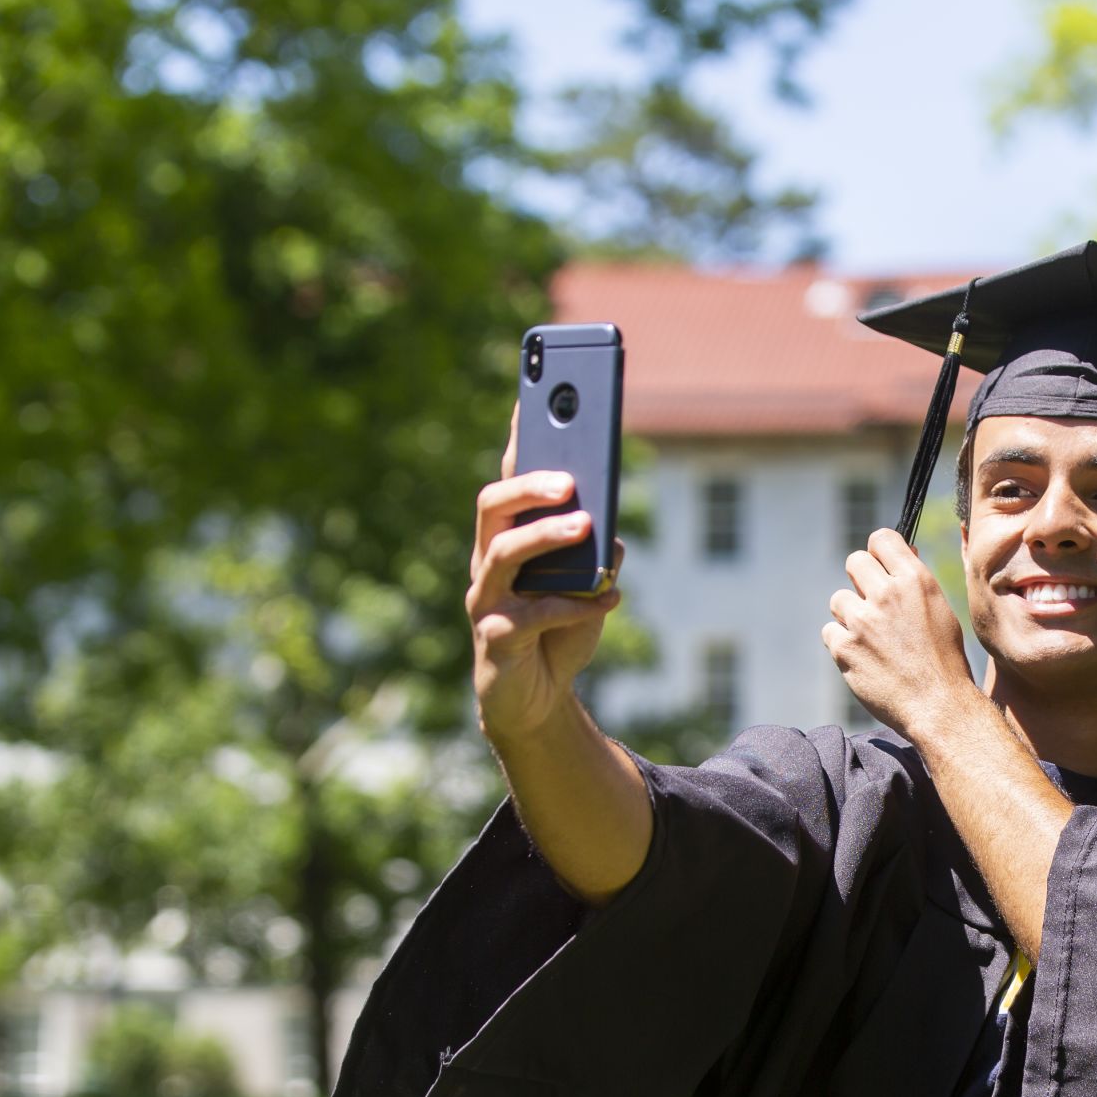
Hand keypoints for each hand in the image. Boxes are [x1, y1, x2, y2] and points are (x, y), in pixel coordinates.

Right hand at [469, 404, 625, 747]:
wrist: (536, 701)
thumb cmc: (558, 633)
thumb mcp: (587, 587)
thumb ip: (596, 555)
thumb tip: (609, 528)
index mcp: (508, 539)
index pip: (510, 479)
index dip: (518, 438)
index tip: (533, 395)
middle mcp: (488, 563)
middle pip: (492, 507)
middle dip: (529, 487)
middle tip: (570, 481)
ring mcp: (486, 601)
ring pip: (503, 554)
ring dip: (547, 537)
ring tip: (587, 527)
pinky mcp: (496, 640)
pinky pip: (533, 615)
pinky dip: (575, 606)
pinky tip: (609, 602)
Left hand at [822, 529, 974, 738]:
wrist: (938, 706)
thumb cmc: (944, 660)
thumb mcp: (941, 611)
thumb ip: (916, 582)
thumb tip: (902, 554)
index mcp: (915, 580)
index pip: (881, 539)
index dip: (879, 553)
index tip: (880, 567)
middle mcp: (887, 594)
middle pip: (854, 562)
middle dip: (860, 580)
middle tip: (873, 604)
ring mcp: (862, 621)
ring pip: (838, 600)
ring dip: (850, 616)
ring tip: (872, 639)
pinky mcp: (844, 647)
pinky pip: (830, 632)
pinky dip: (843, 644)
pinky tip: (864, 658)